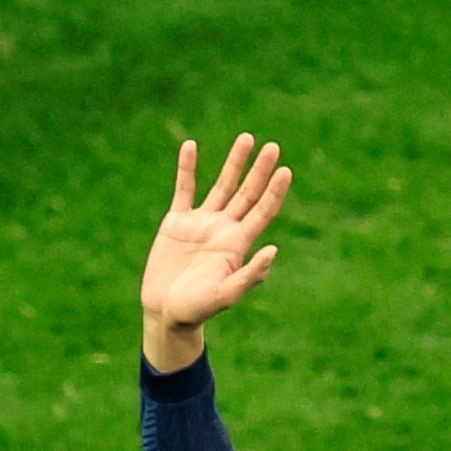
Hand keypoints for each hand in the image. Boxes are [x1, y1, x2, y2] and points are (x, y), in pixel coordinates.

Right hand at [140, 133, 289, 372]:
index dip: (274, 192)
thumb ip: (248, 275)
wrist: (165, 312)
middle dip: (259, 170)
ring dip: (234, 163)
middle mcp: (224, 229)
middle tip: (273, 146)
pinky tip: (191, 146)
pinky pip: (184, 189)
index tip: (285, 170)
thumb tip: (274, 250)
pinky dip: (187, 168)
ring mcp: (201, 223)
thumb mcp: (224, 295)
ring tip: (246, 138)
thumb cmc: (196, 309)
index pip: (262, 211)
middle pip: (247, 193)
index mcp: (238, 244)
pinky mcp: (177, 221)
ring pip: (222, 186)